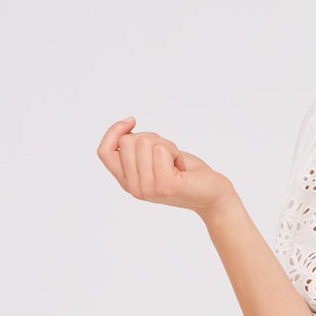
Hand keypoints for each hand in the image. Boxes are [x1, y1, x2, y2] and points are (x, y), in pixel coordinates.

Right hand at [96, 117, 232, 216]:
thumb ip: (135, 148)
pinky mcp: (165, 185)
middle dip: (150, 138)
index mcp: (127, 181)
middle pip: (127, 141)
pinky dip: (174, 151)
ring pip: (143, 142)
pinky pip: (161, 150)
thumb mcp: (153, 157)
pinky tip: (181, 166)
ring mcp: (148, 189)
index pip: (104, 151)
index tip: (132, 121)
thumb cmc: (185, 172)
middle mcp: (133, 188)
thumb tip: (126, 127)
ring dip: (165, 144)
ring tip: (175, 162)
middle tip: (167, 155)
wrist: (212, 193)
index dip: (114, 131)